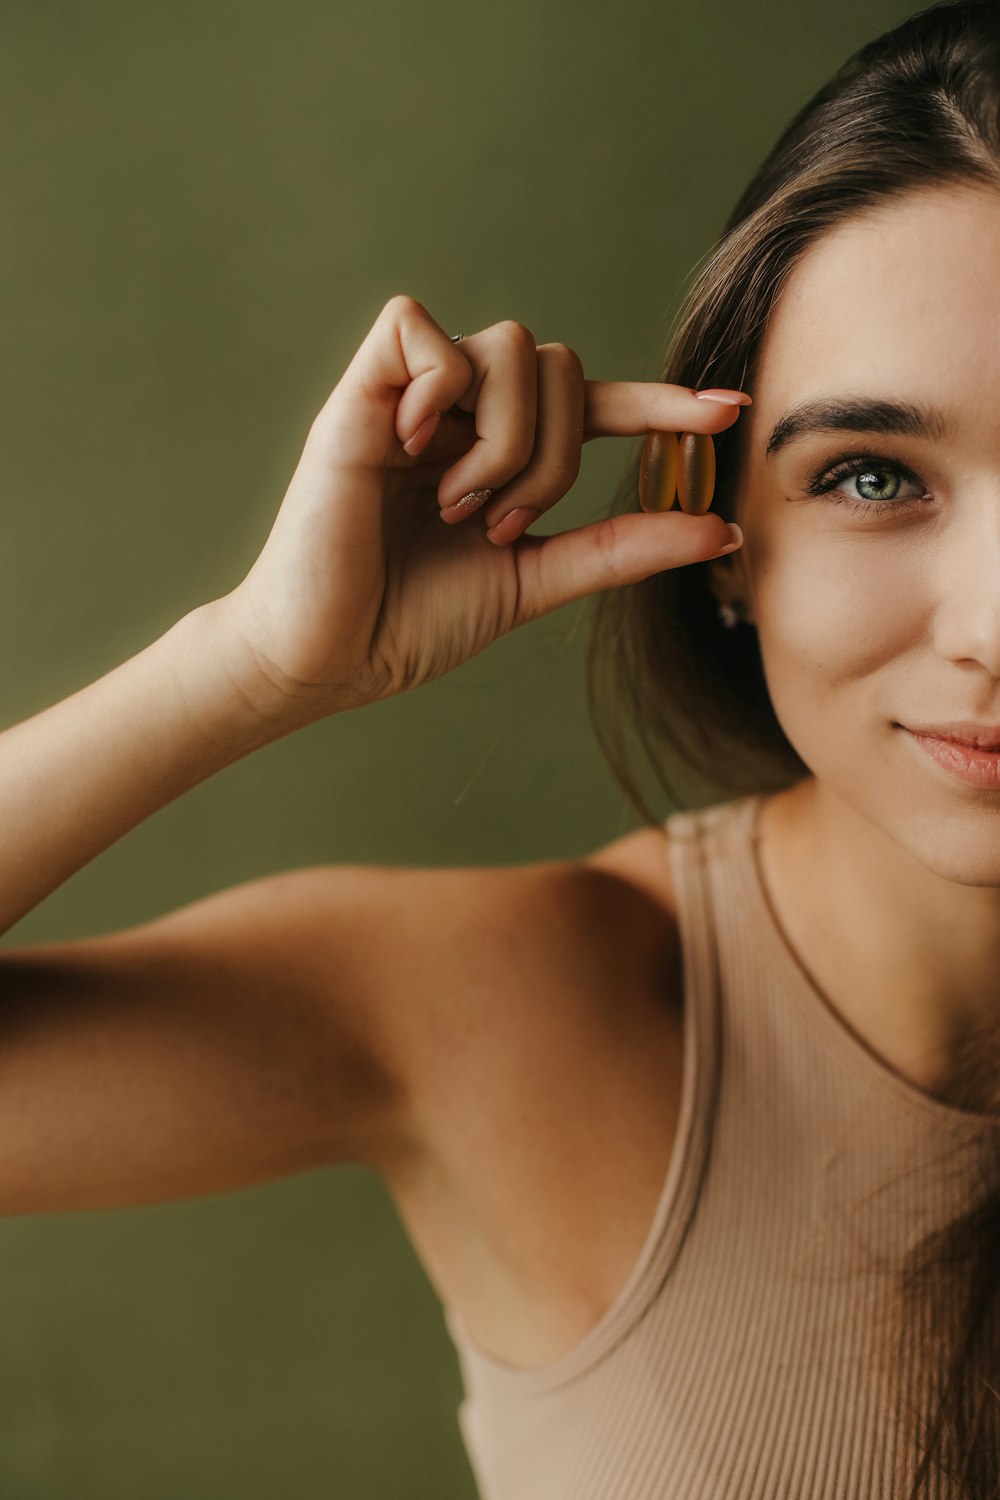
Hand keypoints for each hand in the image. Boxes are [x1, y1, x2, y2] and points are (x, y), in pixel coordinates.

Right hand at [215, 294, 747, 724]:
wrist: (330, 656)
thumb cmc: (415, 622)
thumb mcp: (535, 581)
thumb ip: (619, 550)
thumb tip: (724, 531)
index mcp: (500, 452)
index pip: (595, 406)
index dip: (660, 404)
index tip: (729, 413)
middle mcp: (462, 415)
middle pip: (561, 365)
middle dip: (557, 454)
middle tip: (502, 525)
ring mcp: (413, 399)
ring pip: (509, 347)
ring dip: (506, 440)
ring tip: (458, 506)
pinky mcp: (358, 394)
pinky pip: (420, 330)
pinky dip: (438, 388)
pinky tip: (415, 449)